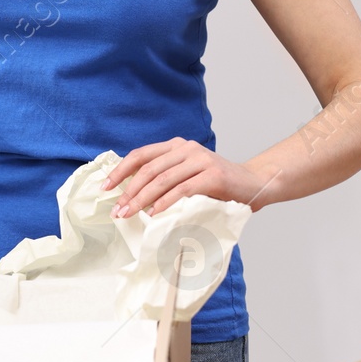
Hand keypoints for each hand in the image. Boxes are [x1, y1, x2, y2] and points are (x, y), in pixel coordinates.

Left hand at [103, 137, 270, 218]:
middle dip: (128, 191)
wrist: (255, 183)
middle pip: (148, 169)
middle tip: (116, 211)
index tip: (105, 188)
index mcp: (176, 146)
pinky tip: (154, 214)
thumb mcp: (187, 175)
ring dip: (142, 199)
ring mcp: (200, 160)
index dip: (120, 171)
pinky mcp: (212, 176)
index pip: (140, 155)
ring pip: (162, 179)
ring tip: (129, 215)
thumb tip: (131, 196)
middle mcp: (186, 149)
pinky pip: (182, 189)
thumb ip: (166, 178)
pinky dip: (165, 202)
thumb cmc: (218, 185)